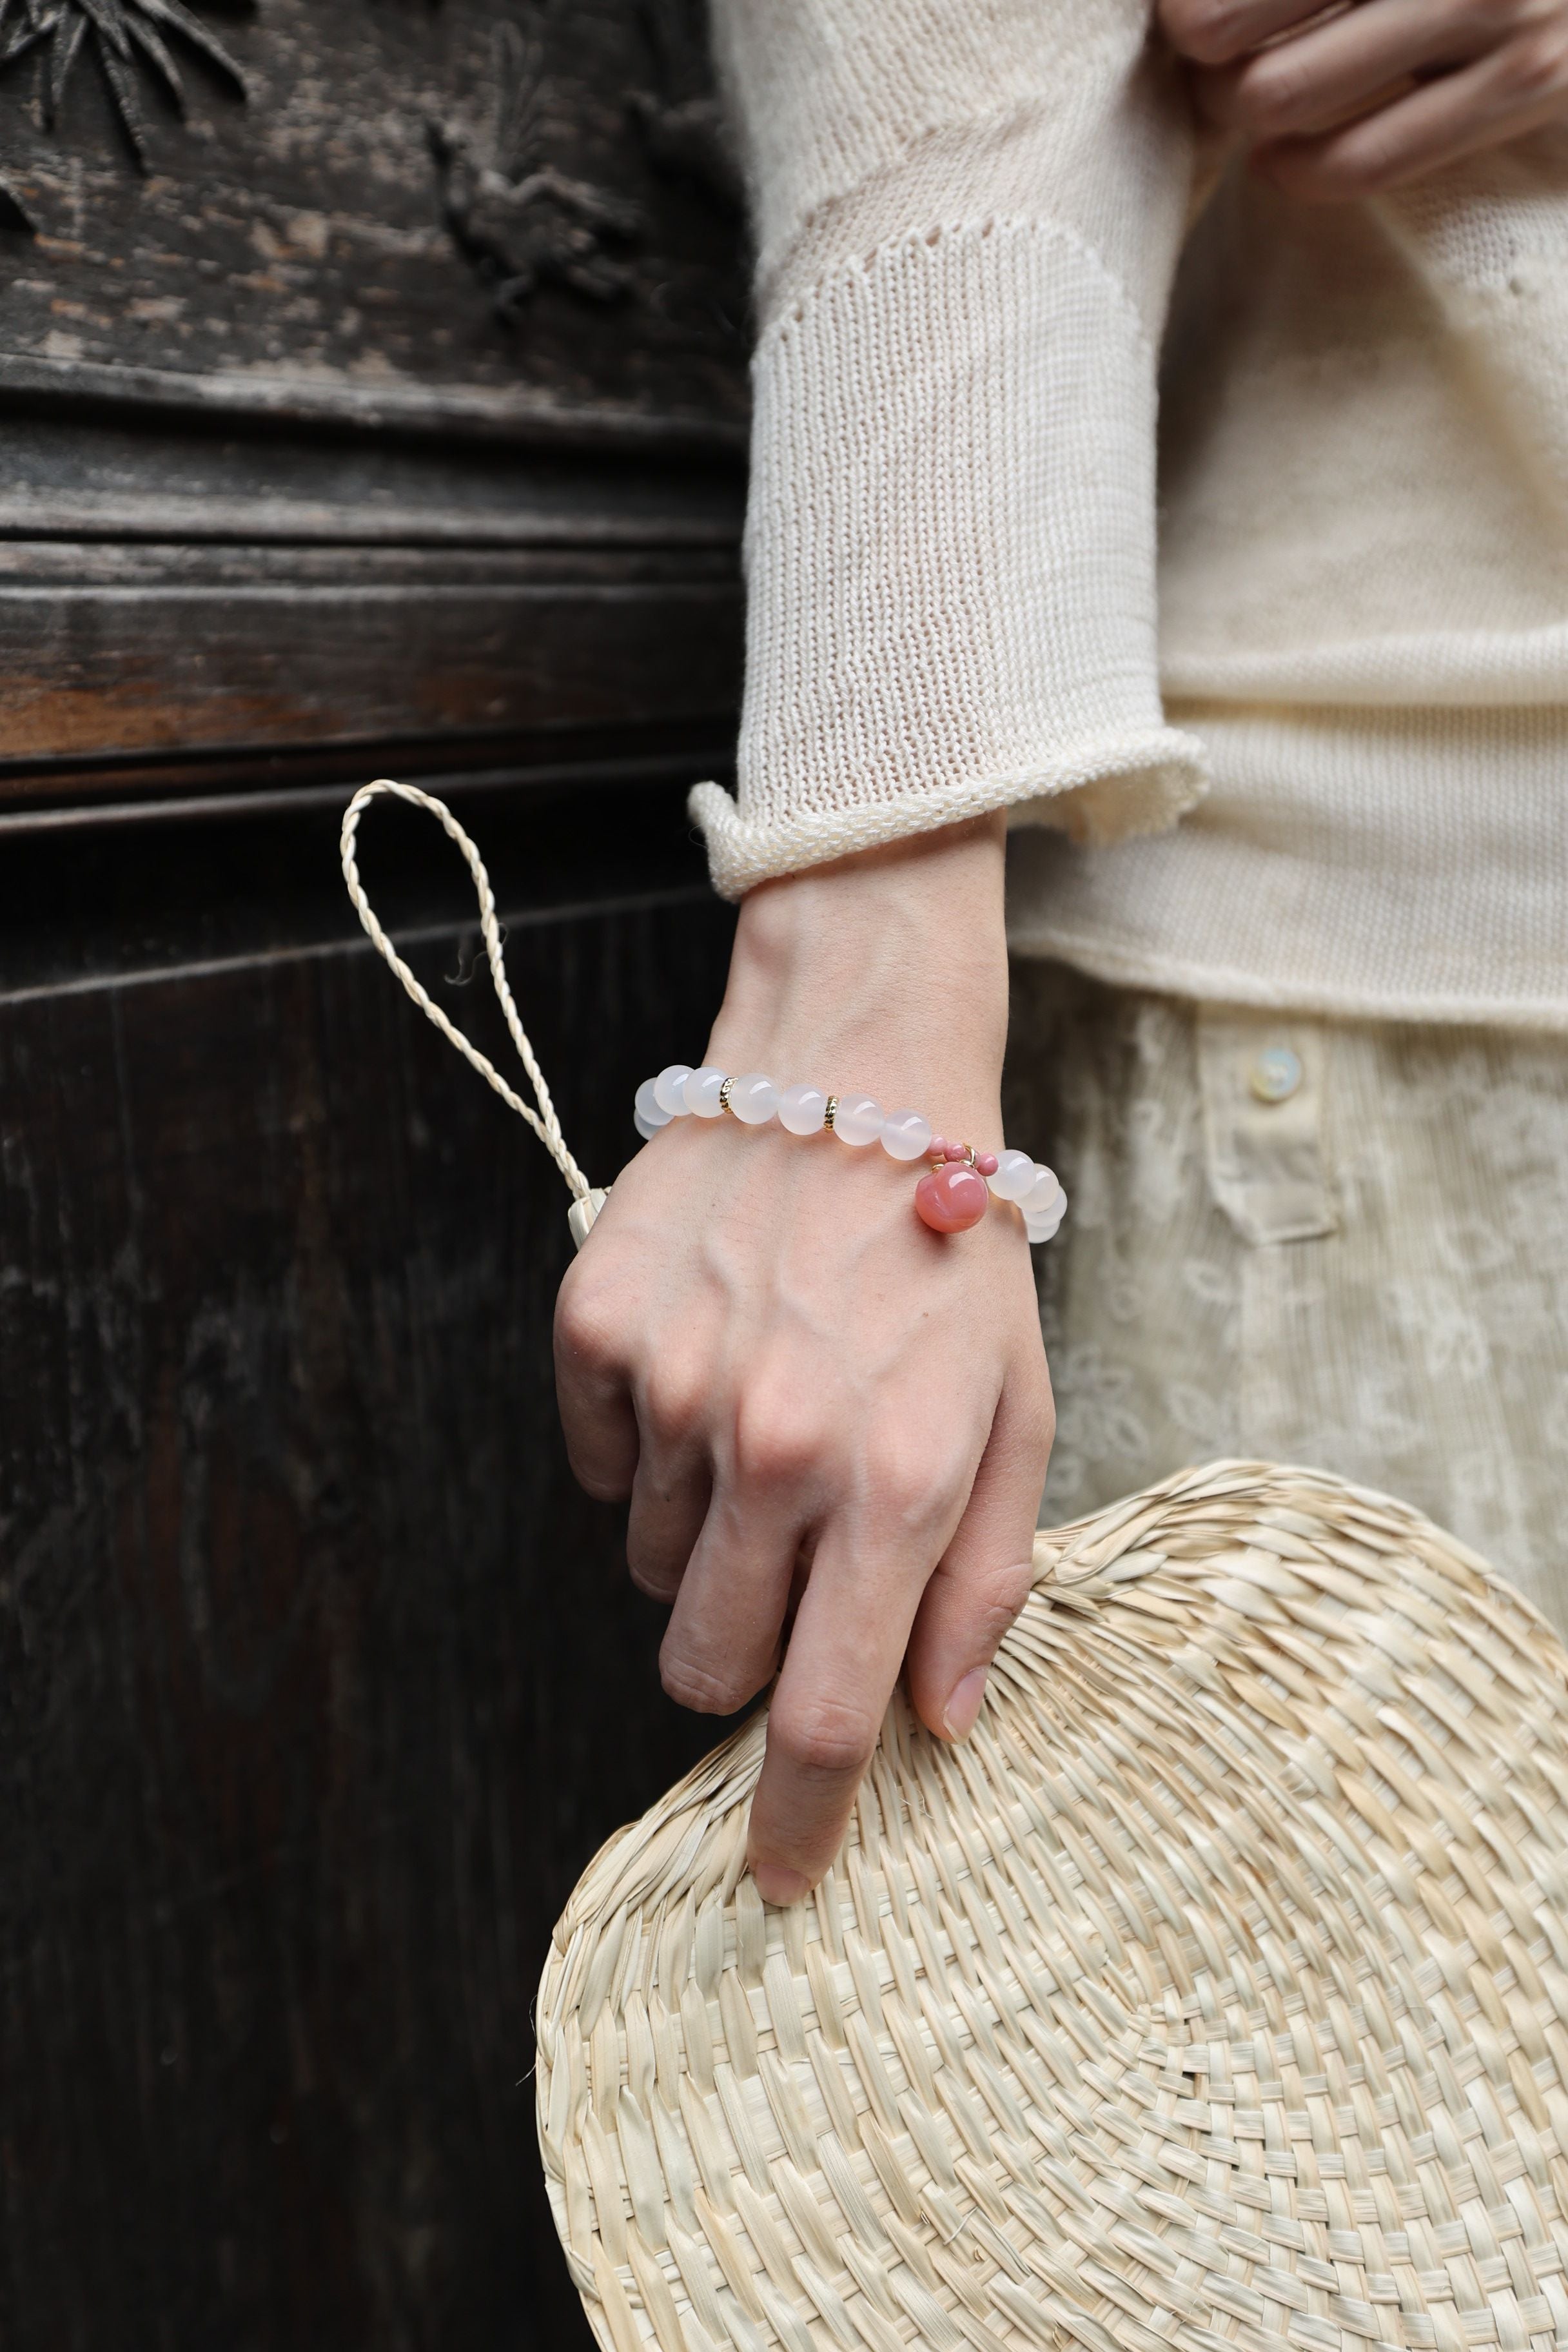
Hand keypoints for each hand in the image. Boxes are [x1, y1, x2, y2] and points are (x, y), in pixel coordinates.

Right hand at [554, 816, 1053, 1901]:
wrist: (856, 1078)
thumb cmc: (955, 1259)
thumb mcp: (1020, 1414)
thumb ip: (984, 1577)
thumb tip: (939, 1720)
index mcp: (895, 1481)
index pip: (826, 1714)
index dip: (797, 1825)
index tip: (776, 1885)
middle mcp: (776, 1446)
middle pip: (706, 1667)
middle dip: (743, 1653)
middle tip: (793, 1561)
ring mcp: (673, 1386)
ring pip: (648, 1568)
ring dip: (704, 1532)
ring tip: (766, 1418)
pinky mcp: (596, 1329)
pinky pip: (596, 1466)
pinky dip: (645, 1447)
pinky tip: (709, 1367)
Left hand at [1159, 0, 1567, 198]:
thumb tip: (1186, 6)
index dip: (1182, 3)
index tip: (1181, 13)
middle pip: (1222, 22)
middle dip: (1196, 50)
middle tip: (1200, 54)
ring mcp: (1497, 3)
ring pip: (1277, 92)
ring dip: (1231, 111)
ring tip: (1236, 101)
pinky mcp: (1527, 80)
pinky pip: (1362, 161)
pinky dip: (1292, 171)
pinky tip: (1274, 159)